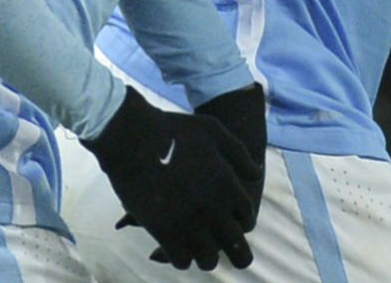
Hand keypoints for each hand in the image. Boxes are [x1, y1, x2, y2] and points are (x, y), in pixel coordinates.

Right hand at [81, 89, 262, 270]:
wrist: (134, 137)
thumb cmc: (175, 130)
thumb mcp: (216, 132)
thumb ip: (239, 155)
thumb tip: (256, 173)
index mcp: (228, 186)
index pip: (247, 219)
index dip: (241, 224)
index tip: (233, 225)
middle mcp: (214, 208)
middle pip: (236, 247)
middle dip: (237, 255)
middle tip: (232, 257)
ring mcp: (189, 223)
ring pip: (208, 259)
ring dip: (206, 257)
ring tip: (201, 252)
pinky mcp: (164, 233)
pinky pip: (181, 261)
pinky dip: (181, 259)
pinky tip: (177, 251)